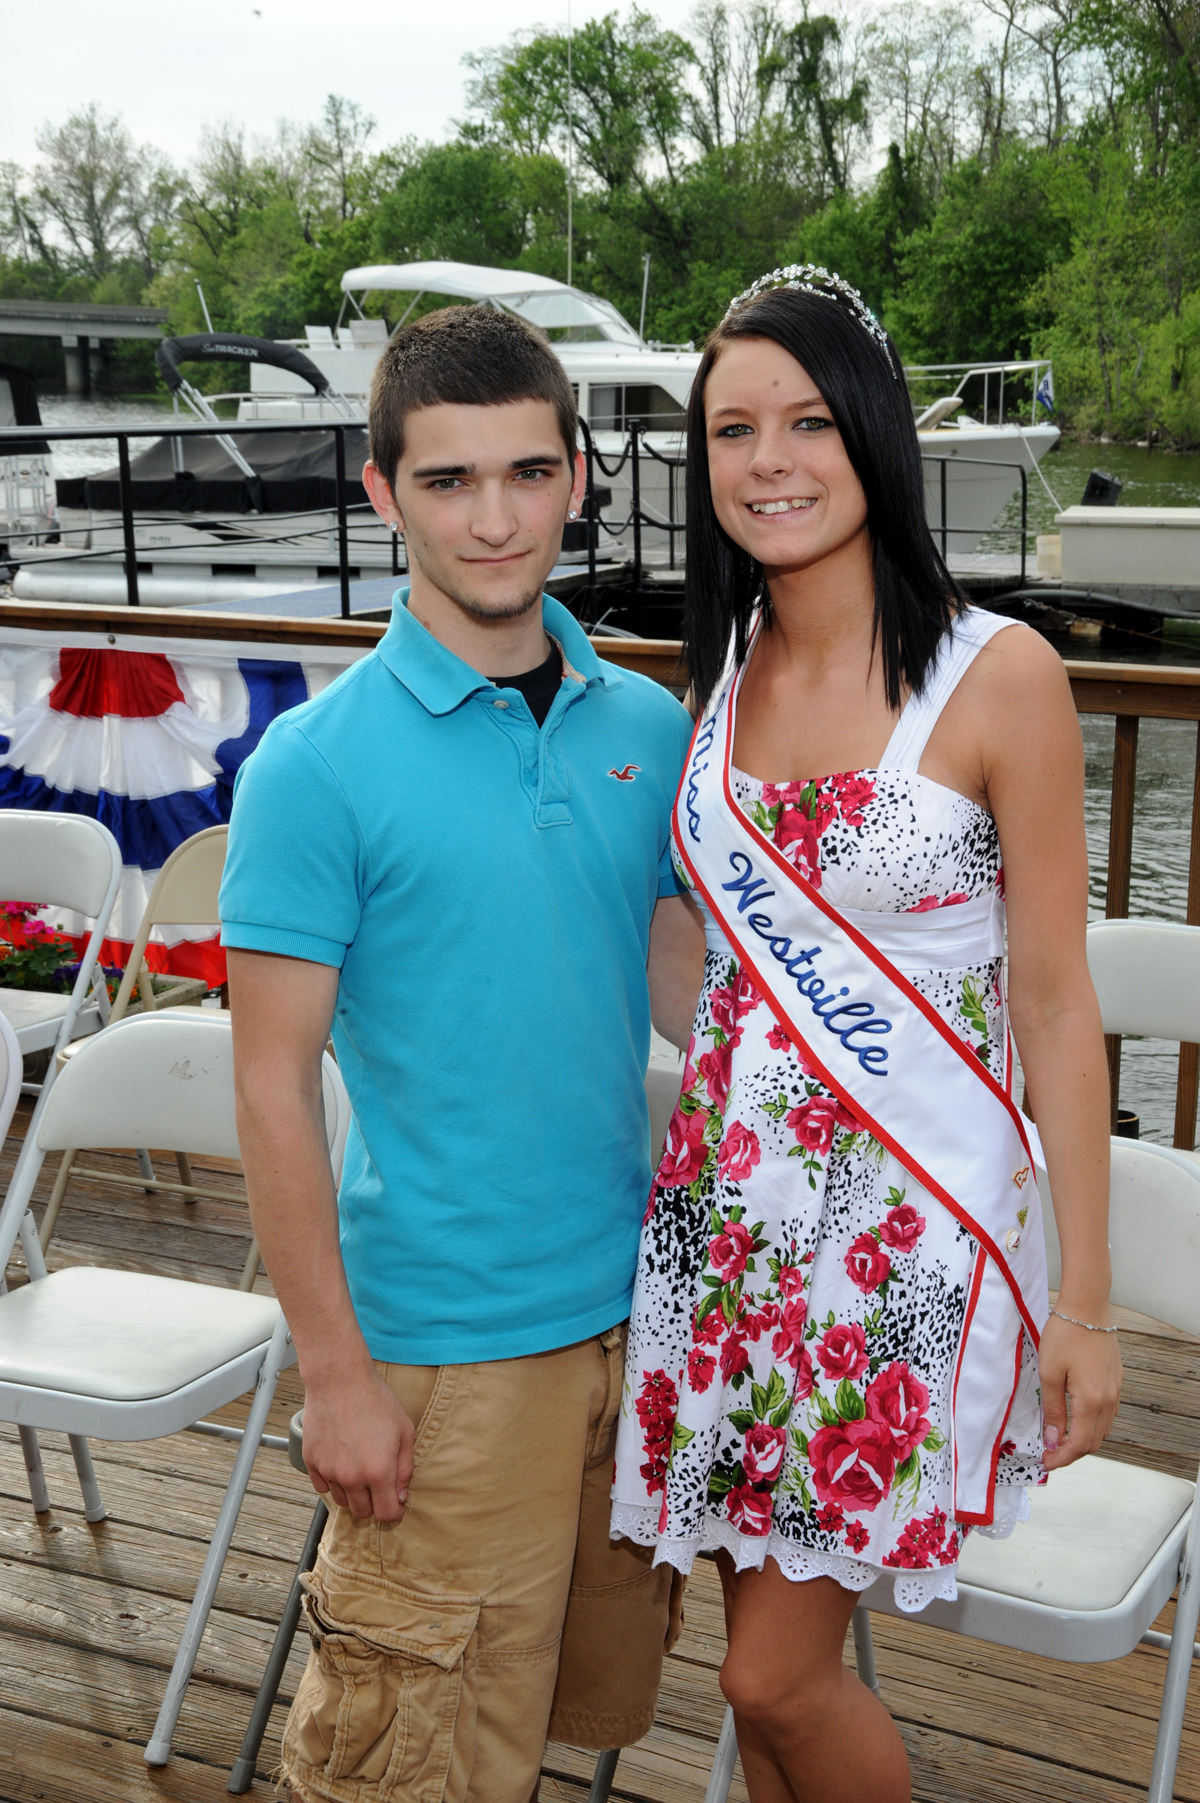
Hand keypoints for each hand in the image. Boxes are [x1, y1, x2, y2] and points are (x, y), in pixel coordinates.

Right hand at [302, 1364, 415, 1520]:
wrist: (339, 1380)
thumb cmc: (375, 1401)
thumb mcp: (404, 1431)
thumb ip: (405, 1468)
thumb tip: (400, 1496)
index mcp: (379, 1472)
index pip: (386, 1514)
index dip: (394, 1512)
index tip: (394, 1504)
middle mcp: (352, 1478)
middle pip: (362, 1512)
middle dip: (373, 1503)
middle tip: (377, 1483)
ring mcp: (329, 1471)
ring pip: (342, 1501)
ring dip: (352, 1492)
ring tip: (358, 1466)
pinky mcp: (312, 1462)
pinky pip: (322, 1486)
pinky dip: (332, 1480)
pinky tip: (340, 1461)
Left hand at [1038, 1310, 1121, 1470]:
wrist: (1087, 1307)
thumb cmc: (1066, 1335)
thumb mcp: (1050, 1373)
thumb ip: (1054, 1409)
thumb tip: (1054, 1439)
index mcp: (1092, 1400)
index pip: (1081, 1444)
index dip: (1063, 1457)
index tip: (1046, 1461)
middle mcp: (1109, 1400)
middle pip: (1095, 1441)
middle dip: (1072, 1452)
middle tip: (1050, 1452)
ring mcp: (1115, 1390)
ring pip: (1102, 1429)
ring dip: (1083, 1439)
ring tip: (1059, 1438)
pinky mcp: (1115, 1381)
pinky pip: (1106, 1413)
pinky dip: (1091, 1424)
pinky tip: (1075, 1418)